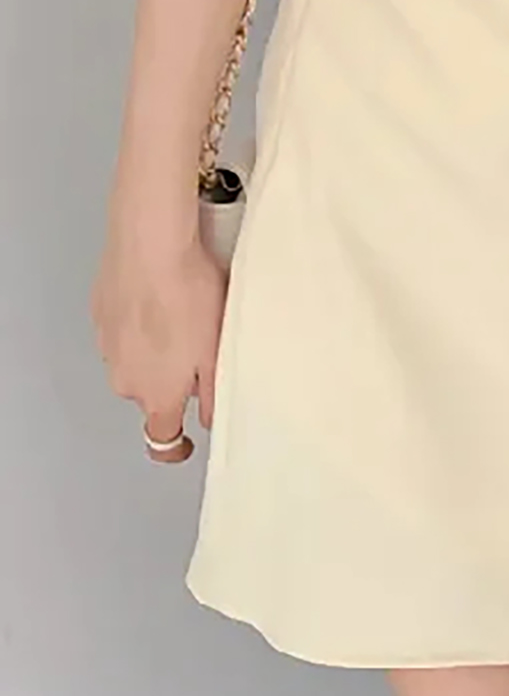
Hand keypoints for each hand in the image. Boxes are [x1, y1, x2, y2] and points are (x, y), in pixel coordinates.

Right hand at [91, 215, 225, 461]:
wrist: (150, 247)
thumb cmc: (188, 294)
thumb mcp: (218, 349)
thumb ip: (215, 390)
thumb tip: (212, 416)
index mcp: (156, 394)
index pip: (160, 439)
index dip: (175, 448)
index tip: (185, 446)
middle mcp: (125, 378)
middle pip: (154, 394)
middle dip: (177, 381)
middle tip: (204, 349)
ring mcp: (109, 347)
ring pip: (139, 361)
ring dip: (159, 349)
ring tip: (186, 316)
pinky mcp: (102, 316)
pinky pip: (126, 331)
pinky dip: (144, 323)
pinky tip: (164, 299)